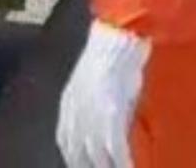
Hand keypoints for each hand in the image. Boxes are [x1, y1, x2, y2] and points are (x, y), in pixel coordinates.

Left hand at [57, 21, 149, 167]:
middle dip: (87, 166)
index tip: (79, 164)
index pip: (65, 141)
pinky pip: (116, 150)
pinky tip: (129, 167)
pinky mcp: (111, 117)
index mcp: (69, 105)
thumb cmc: (110, 55)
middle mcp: (75, 115)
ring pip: (97, 158)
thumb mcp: (93, 81)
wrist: (115, 40)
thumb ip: (92, 102)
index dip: (74, 157)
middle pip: (78, 154)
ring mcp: (92, 117)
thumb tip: (104, 116)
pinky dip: (123, 163)